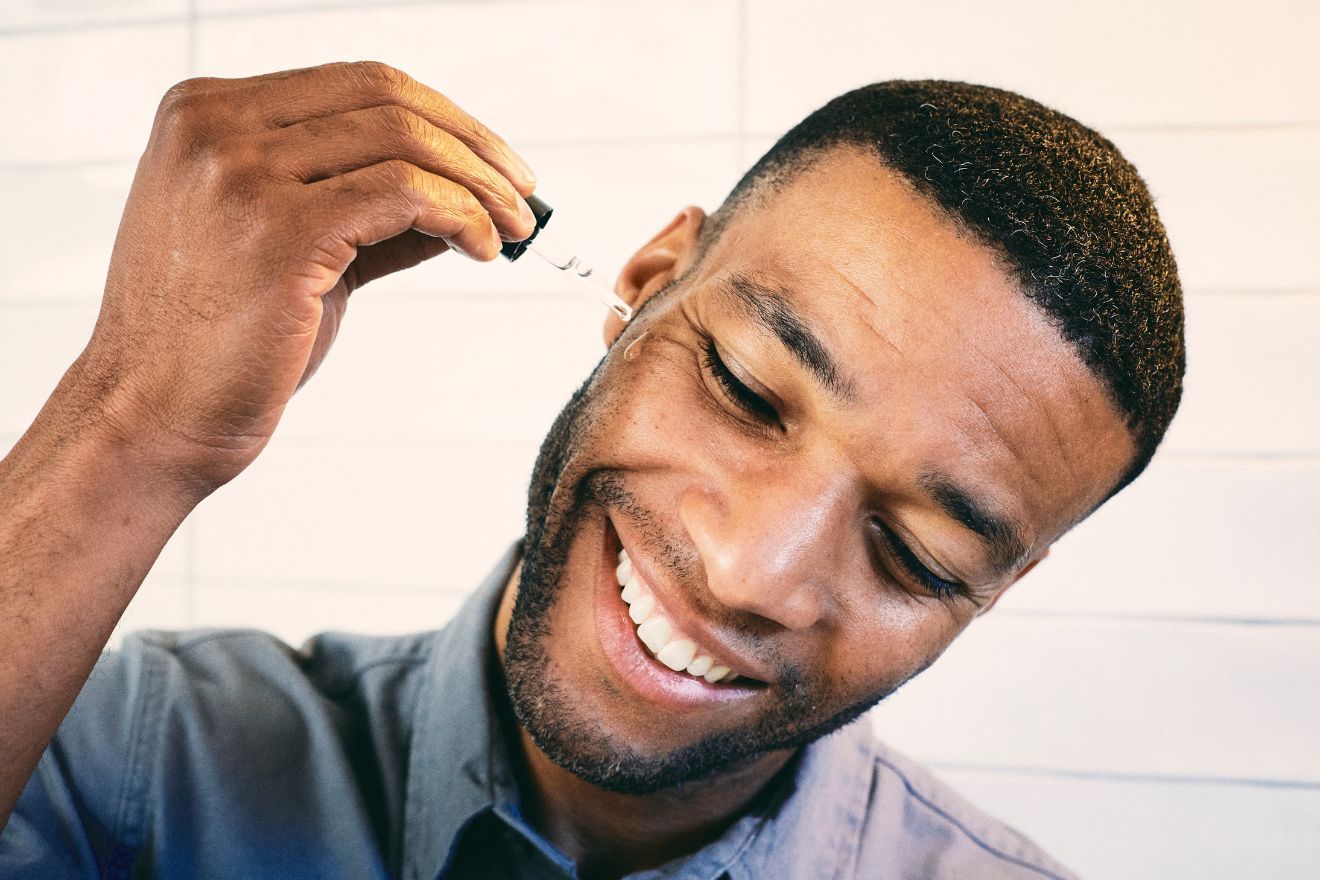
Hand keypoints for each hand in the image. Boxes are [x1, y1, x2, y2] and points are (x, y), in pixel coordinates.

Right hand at [79, 61, 536, 494]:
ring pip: (403, 142)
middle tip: (523, 193)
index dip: (442, 117)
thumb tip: (460, 196)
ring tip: (515, 230)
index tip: (495, 161)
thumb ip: (361, 207)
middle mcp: (216, 127)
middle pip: (387, 99)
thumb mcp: (289, 248)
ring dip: (479, 185)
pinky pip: (405, 195)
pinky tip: (482, 248)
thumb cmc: (220, 342)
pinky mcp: (279, 230)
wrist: (153, 416)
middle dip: (474, 145)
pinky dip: (461, 215)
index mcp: (205, 112)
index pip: (356, 83)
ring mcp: (242, 173)